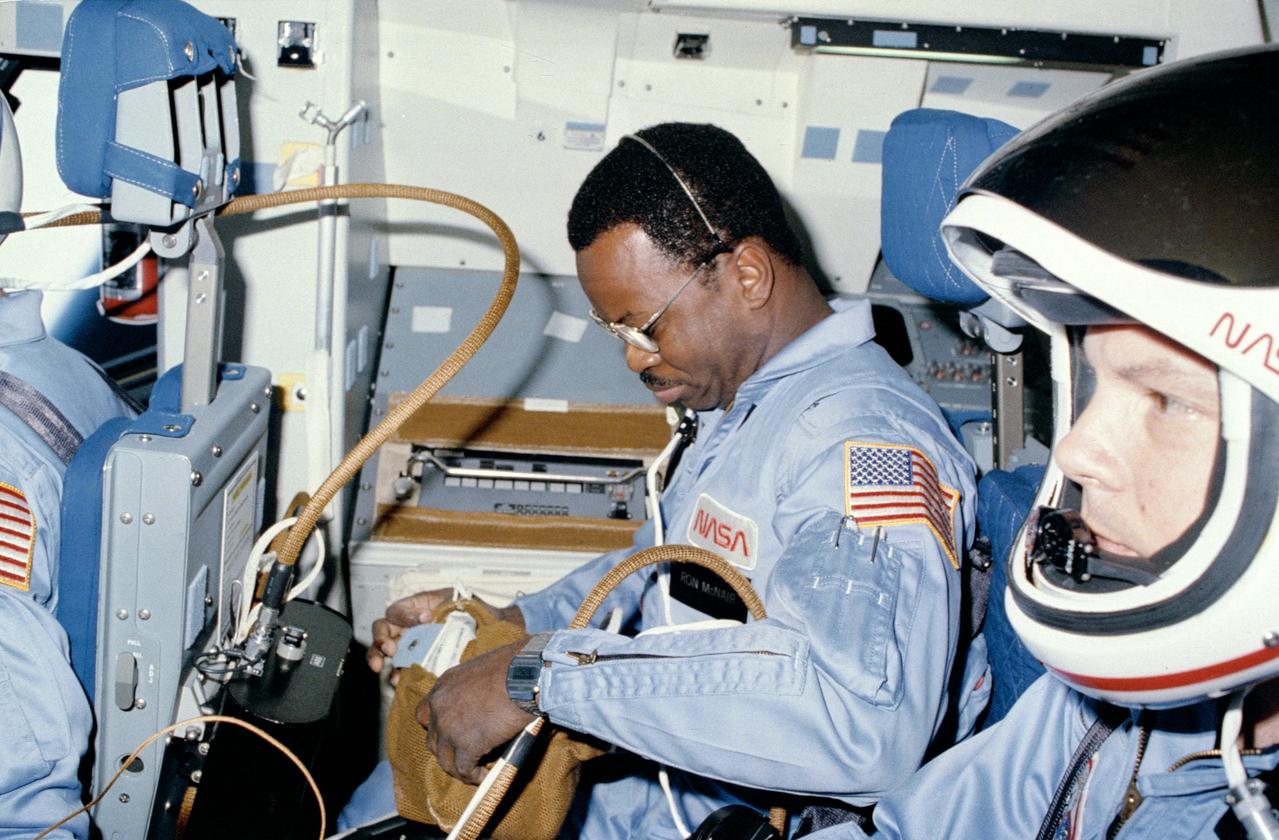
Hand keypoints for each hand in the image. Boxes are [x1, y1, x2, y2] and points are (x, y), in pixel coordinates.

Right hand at [366, 589, 527, 676]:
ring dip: (378, 658)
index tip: (424, 618)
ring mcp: (407, 645)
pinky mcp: (413, 663)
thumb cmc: (472, 611)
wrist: (488, 630)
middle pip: (381, 629)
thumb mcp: (460, 601)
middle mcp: (406, 626)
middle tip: (390, 648)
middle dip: (381, 639)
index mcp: (414, 607)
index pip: (398, 610)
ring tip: (381, 668)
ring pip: (382, 650)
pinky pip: (397, 669)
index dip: (406, 615)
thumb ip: (449, 604)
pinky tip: (399, 681)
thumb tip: (435, 615)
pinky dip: (395, 675)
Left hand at [420, 639, 536, 784]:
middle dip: (447, 750)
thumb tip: (483, 705)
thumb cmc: (513, 667)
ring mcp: (450, 727)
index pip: (424, 713)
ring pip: (445, 759)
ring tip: (475, 771)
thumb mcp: (482, 671)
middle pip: (433, 740)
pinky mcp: (466, 745)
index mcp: (444, 686)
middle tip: (465, 756)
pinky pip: (464, 769)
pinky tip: (484, 776)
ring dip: (459, 768)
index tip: (450, 734)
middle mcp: (440, 706)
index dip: (436, 727)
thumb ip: (472, 689)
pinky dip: (473, 776)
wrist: (525, 676)